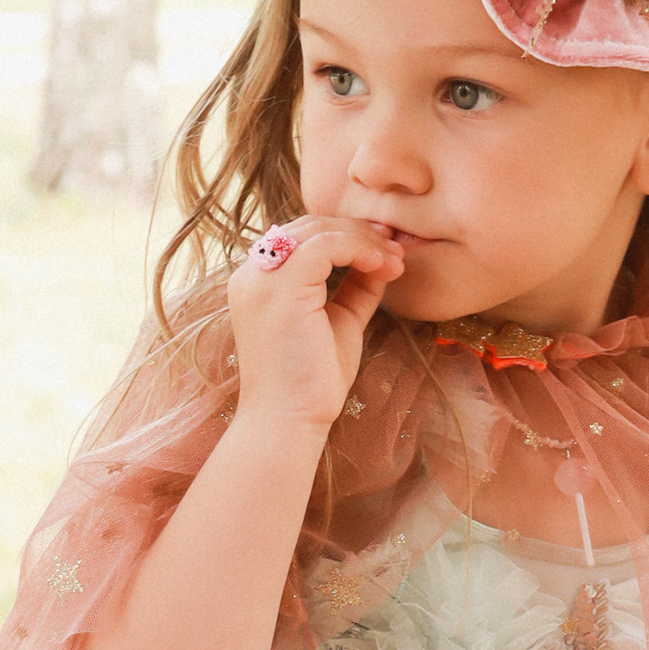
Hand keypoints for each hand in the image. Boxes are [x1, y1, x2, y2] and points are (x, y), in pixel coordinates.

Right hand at [226, 217, 403, 434]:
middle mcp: (252, 273)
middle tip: (396, 246)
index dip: (347, 237)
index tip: (385, 251)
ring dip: (364, 240)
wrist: (289, 422)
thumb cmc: (311, 383)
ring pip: (319, 230)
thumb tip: (381, 260)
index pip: (303, 240)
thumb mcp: (339, 322)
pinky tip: (383, 268)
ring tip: (395, 259)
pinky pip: (326, 244)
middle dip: (358, 233)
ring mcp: (262, 276)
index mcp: (259, 281)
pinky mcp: (280, 284)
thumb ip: (354, 289)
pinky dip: (360, 249)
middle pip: (310, 227)